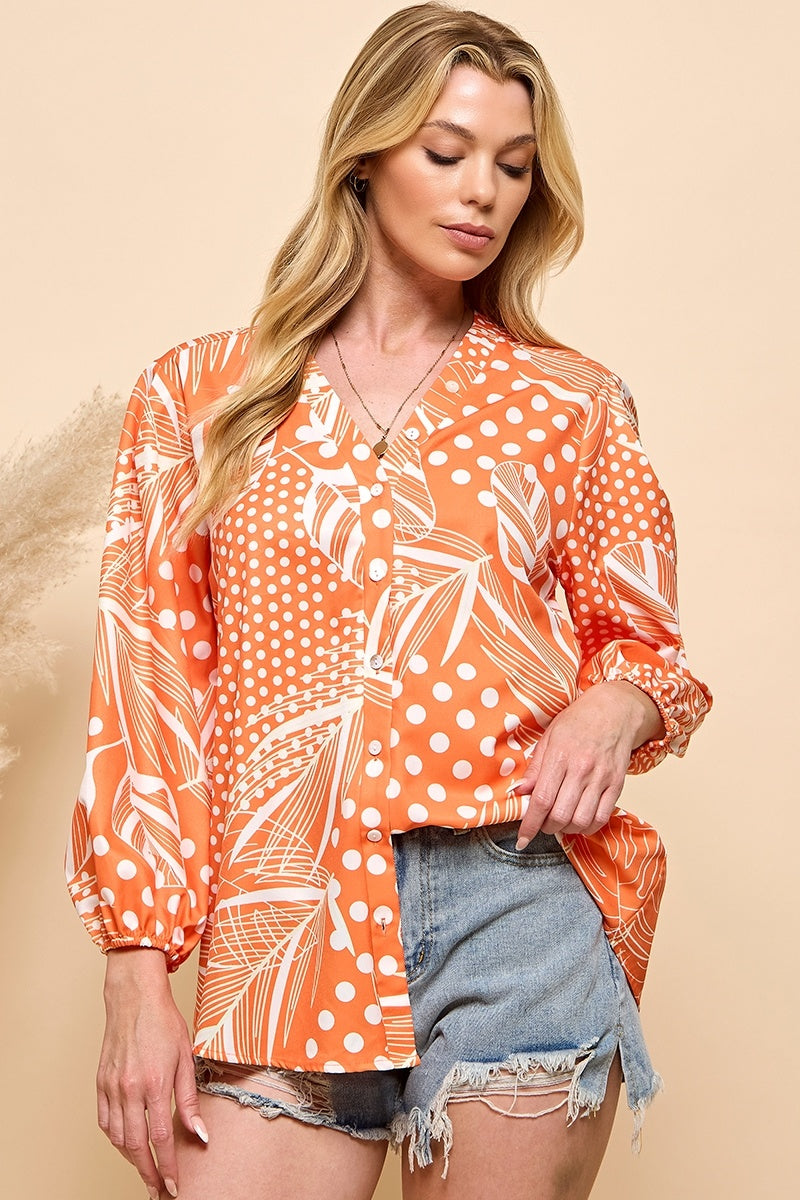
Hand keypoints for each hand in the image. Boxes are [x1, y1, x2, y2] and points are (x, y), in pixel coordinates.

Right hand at [96, 948, 207, 1197]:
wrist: (134, 998)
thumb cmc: (164, 1023)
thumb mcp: (186, 1058)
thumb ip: (190, 1100)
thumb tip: (200, 1133)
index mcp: (155, 1083)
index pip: (161, 1139)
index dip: (169, 1167)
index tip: (174, 1186)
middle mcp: (130, 1089)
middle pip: (137, 1146)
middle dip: (148, 1173)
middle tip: (158, 1189)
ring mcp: (112, 1087)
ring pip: (118, 1138)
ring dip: (131, 1159)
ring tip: (146, 1169)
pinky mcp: (100, 1083)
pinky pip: (105, 1122)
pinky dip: (116, 1139)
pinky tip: (127, 1143)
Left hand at [512, 681, 664, 847]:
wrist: (615, 710)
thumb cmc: (578, 721)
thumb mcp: (549, 736)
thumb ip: (535, 768)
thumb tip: (519, 792)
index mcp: (560, 756)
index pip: (542, 799)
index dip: (530, 824)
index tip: (522, 839)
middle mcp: (582, 769)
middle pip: (561, 815)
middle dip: (546, 828)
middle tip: (541, 823)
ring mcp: (601, 778)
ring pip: (581, 820)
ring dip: (566, 829)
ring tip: (559, 822)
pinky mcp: (617, 785)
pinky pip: (602, 817)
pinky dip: (588, 827)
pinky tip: (579, 821)